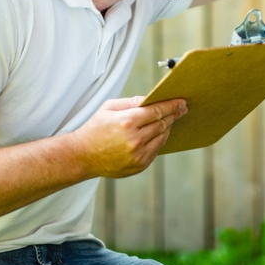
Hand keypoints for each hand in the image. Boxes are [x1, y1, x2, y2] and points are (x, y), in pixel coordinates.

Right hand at [70, 97, 186, 178]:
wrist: (83, 155)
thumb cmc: (95, 129)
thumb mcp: (109, 108)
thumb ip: (131, 102)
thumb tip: (150, 99)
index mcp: (127, 122)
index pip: (156, 111)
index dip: (171, 105)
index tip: (181, 102)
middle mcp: (134, 139)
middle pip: (162, 124)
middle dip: (173, 115)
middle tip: (181, 109)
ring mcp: (138, 155)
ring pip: (162, 138)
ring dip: (168, 127)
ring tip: (170, 120)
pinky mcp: (139, 165)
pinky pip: (156, 150)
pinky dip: (159, 140)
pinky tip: (158, 134)